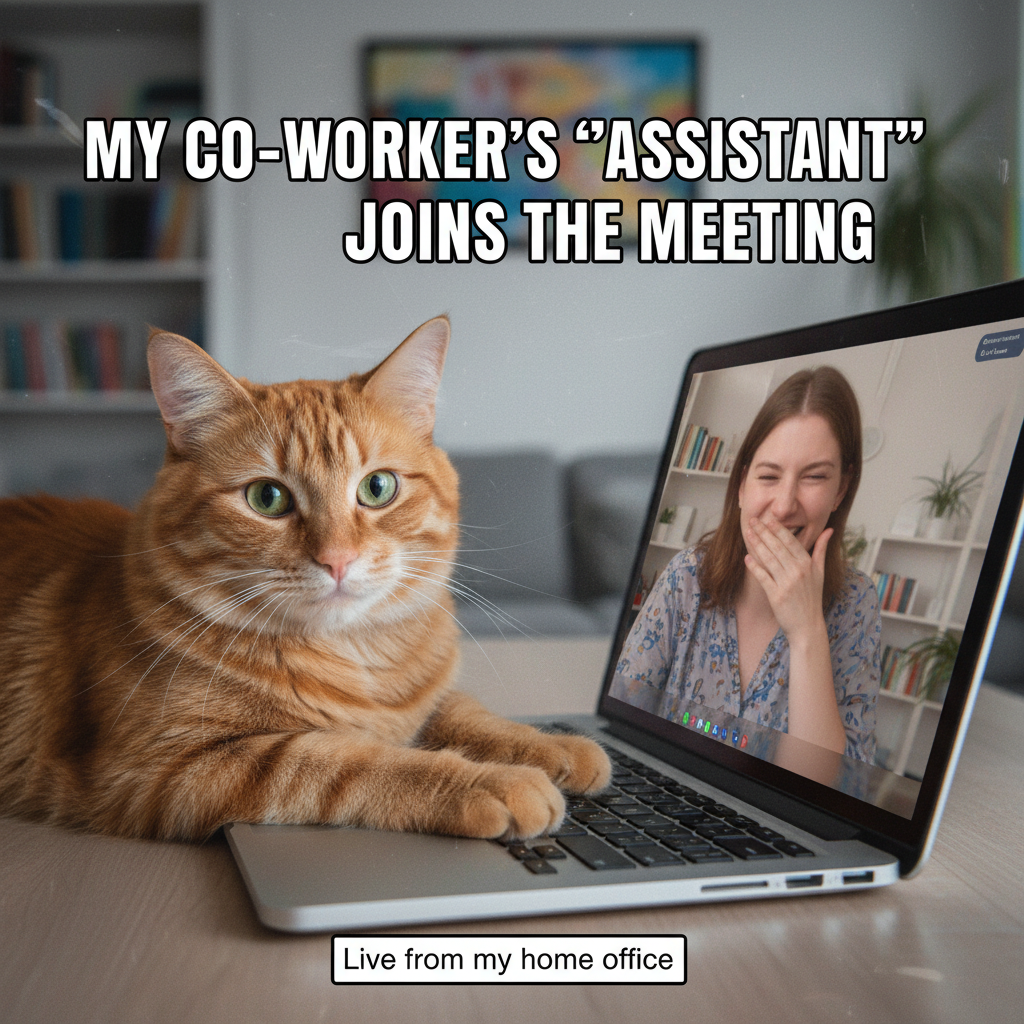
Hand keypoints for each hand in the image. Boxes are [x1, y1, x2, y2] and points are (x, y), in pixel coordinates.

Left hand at [743, 512, 830, 640]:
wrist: (808, 625)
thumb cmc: (812, 597)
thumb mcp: (820, 572)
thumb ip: (821, 549)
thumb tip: (829, 529)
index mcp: (808, 564)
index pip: (791, 541)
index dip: (778, 529)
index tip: (767, 517)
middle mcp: (798, 571)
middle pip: (777, 547)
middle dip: (764, 532)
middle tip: (752, 520)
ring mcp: (787, 583)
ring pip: (769, 559)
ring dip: (756, 545)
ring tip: (747, 533)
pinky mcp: (776, 595)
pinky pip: (763, 577)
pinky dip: (754, 567)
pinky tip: (747, 557)